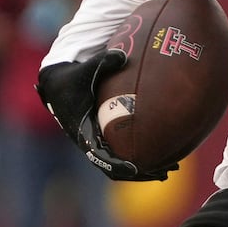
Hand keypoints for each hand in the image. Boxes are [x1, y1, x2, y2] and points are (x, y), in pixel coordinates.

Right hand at [35, 50, 174, 181]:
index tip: (135, 169)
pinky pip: (123, 154)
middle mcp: (89, 142)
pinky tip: (165, 156)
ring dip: (143, 169)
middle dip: (139, 172)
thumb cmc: (73, 75)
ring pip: (120, 164)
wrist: (57, 82)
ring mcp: (96, 143)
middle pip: (115, 168)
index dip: (118, 165)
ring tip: (170, 168)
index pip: (101, 156)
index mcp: (83, 131)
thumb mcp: (86, 69)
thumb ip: (104, 62)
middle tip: (164, 172)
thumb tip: (121, 54)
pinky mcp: (102, 139)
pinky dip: (140, 157)